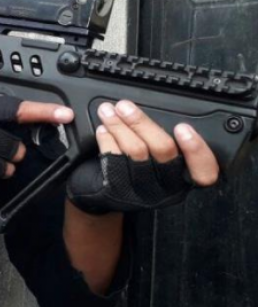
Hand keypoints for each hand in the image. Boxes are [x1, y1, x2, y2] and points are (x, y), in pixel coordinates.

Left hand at [67, 100, 219, 214]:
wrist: (105, 199)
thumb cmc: (138, 173)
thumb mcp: (160, 161)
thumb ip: (163, 141)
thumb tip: (157, 112)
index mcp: (185, 179)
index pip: (204, 172)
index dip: (197, 151)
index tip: (183, 128)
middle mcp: (168, 188)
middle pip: (163, 150)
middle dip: (142, 123)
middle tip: (125, 106)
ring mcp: (143, 192)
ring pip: (136, 152)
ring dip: (119, 127)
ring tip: (108, 111)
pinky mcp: (119, 193)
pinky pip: (113, 162)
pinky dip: (107, 141)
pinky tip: (103, 130)